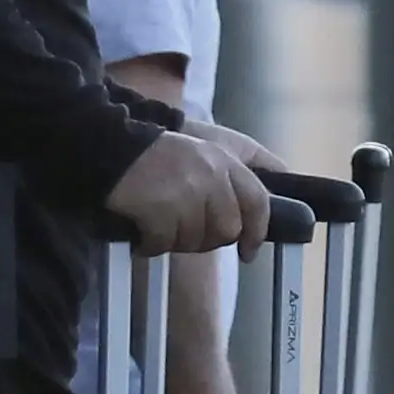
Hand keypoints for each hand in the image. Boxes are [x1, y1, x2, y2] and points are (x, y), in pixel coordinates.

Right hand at [103, 122, 274, 255]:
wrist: (110, 146)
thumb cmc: (159, 150)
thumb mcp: (209, 143)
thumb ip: (247, 160)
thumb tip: (283, 175)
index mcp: (223, 160)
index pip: (258, 202)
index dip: (257, 231)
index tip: (249, 250)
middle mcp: (209, 175)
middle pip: (227, 229)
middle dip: (208, 236)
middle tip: (185, 229)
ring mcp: (184, 193)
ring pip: (195, 240)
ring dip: (176, 239)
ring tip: (160, 221)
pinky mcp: (158, 209)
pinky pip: (163, 244)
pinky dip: (150, 243)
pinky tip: (143, 231)